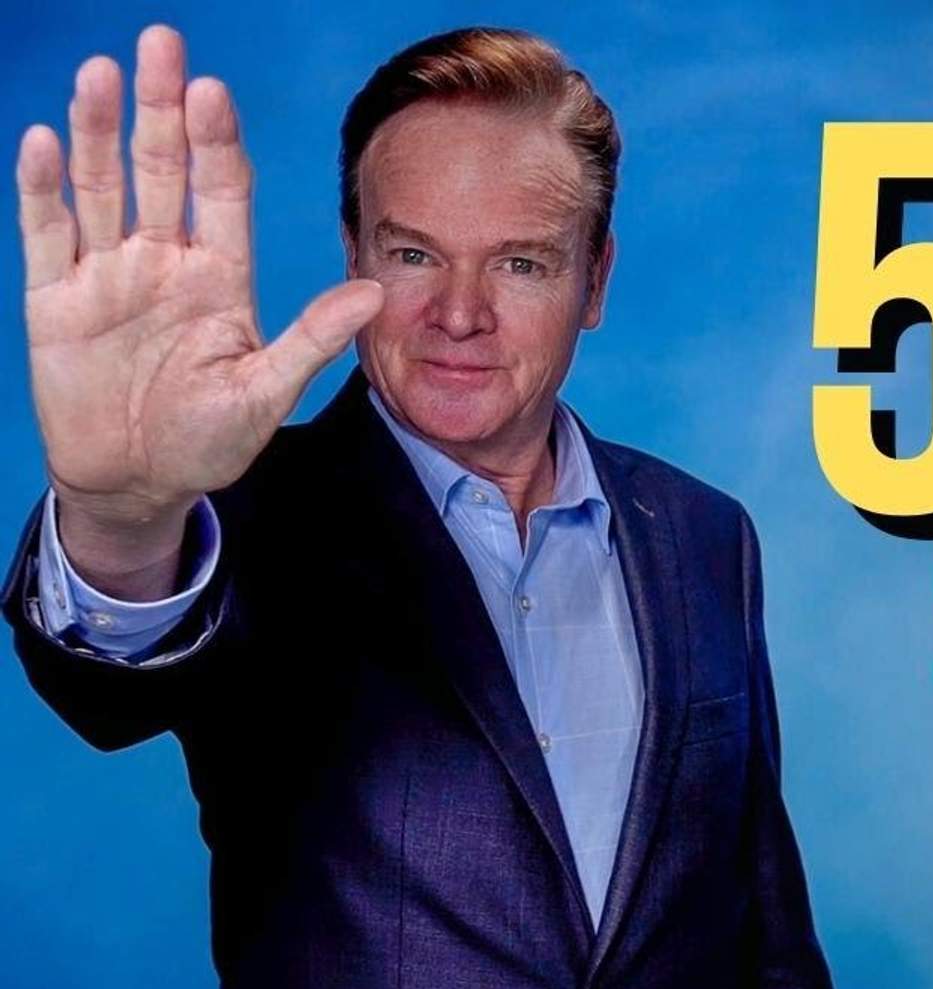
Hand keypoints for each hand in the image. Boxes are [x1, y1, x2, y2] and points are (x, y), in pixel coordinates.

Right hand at [16, 26, 381, 594]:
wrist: (137, 482)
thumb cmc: (209, 440)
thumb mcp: (265, 394)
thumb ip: (311, 340)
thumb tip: (372, 291)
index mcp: (220, 275)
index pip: (221, 191)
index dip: (217, 142)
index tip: (212, 92)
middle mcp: (164, 260)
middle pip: (160, 168)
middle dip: (160, 108)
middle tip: (160, 43)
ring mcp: (107, 274)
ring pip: (101, 186)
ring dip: (99, 130)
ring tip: (101, 73)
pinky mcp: (56, 298)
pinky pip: (47, 232)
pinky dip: (42, 187)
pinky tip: (45, 138)